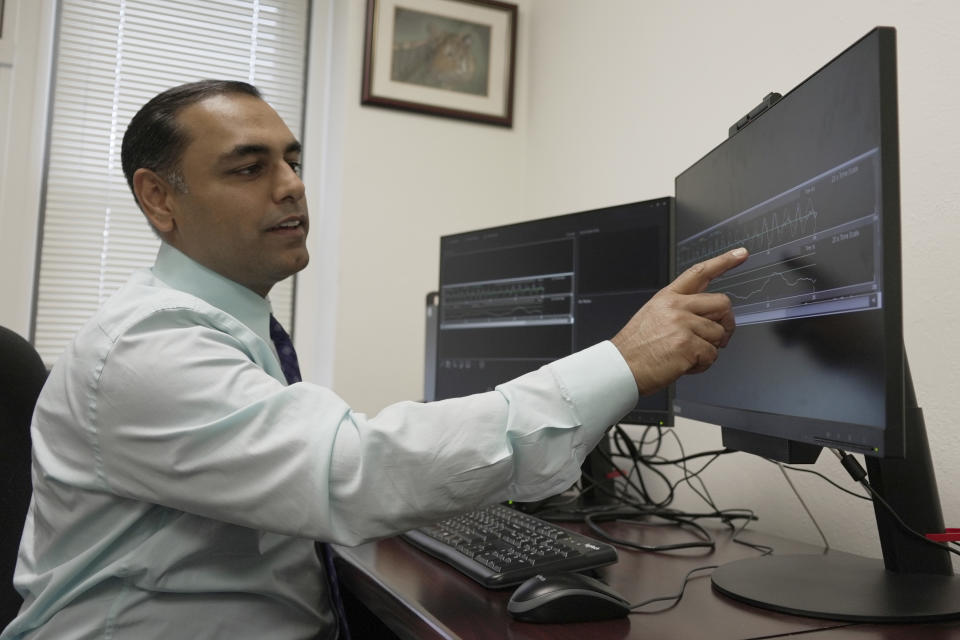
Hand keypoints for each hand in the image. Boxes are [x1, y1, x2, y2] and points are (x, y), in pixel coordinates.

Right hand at [611, 248, 748, 394]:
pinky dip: (702, 365)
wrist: (620, 367)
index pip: (699, 272)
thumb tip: (708, 317)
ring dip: (709, 349)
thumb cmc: (636, 347)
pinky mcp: (687, 345)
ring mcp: (682, 324)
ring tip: (688, 355)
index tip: (740, 254)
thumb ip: (681, 310)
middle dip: (726, 323)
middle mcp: (677, 307)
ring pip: (718, 334)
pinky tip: (685, 365)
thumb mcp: (653, 316)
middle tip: (719, 337)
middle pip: (722, 303)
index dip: (723, 261)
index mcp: (668, 297)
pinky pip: (712, 355)